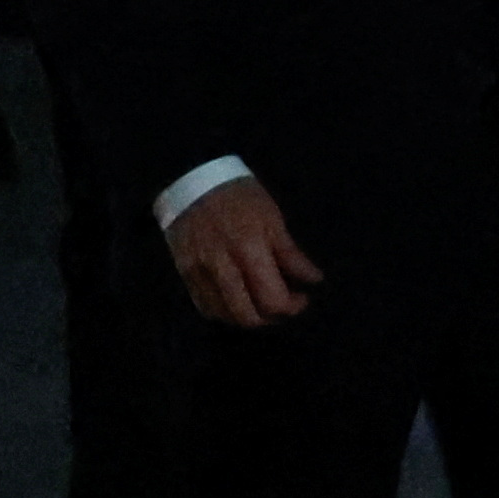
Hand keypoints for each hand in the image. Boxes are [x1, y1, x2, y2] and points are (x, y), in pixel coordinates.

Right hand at [166, 174, 323, 326]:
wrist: (191, 179)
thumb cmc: (239, 196)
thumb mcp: (272, 218)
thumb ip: (291, 254)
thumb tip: (314, 280)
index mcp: (248, 250)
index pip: (272, 299)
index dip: (292, 307)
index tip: (301, 298)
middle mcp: (221, 267)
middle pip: (247, 316)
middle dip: (270, 318)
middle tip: (282, 305)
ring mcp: (199, 273)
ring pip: (224, 316)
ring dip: (247, 318)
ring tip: (261, 304)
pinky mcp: (184, 274)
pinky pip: (205, 307)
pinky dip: (225, 312)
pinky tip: (237, 302)